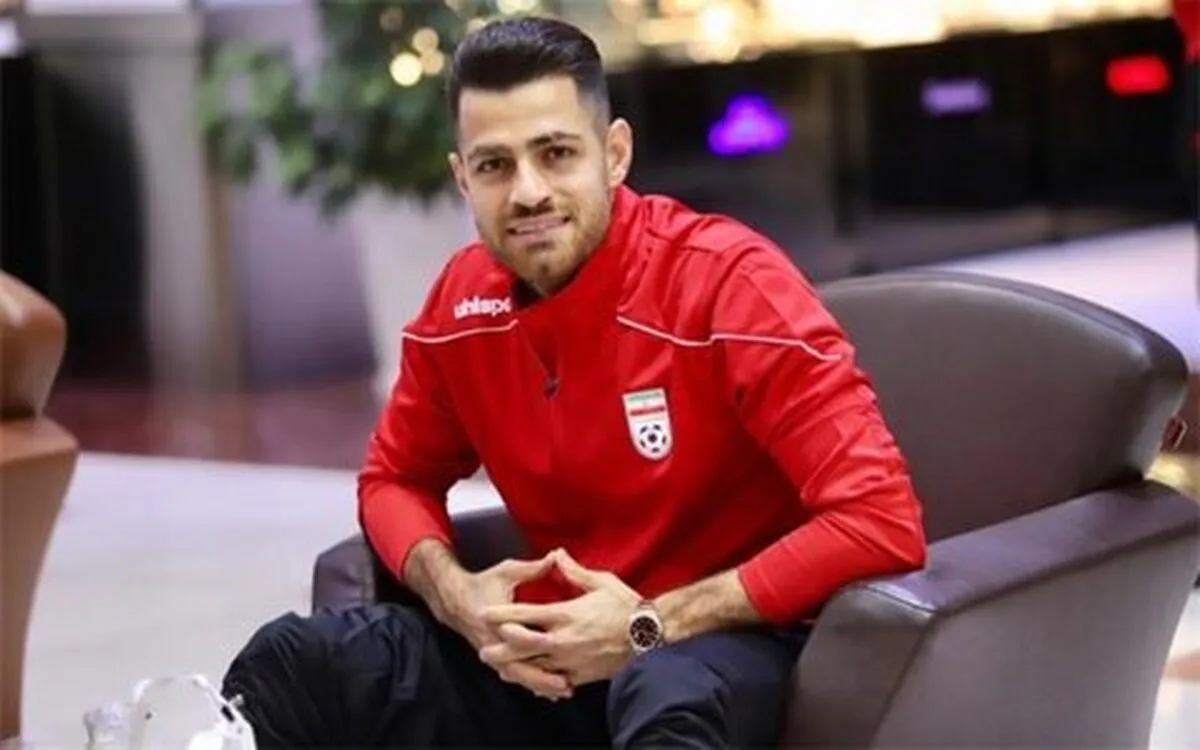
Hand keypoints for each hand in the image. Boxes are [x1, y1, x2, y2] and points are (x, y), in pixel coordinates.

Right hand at [439, 553, 573, 699]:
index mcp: (498, 620)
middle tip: (565, 686)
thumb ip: (532, 568)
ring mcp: (493, 652)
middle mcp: (494, 641)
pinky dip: (529, 682)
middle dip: (541, 679)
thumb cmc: (483, 583)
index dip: (539, 649)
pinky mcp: (494, 657)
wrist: (454, 599)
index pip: (519, 639)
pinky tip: (547, 691)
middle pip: (519, 667)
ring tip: (561, 692)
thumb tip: (555, 557)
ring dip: (537, 685)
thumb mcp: (507, 572)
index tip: (560, 654)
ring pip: (516, 675)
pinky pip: (513, 674)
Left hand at [478, 549, 641, 687]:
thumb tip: (557, 554)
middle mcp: (564, 639)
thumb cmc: (626, 606)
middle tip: (484, 650)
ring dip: (515, 668)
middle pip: (522, 647)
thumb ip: (573, 571)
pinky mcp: (580, 675)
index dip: (502, 615)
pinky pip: (554, 681)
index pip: (525, 615)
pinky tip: (531, 681)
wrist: (649, 635)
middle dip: (500, 649)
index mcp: (566, 614)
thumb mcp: (601, 582)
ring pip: (534, 668)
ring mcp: (571, 660)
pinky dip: (541, 682)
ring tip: (499, 669)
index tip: (486, 614)